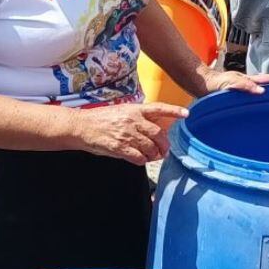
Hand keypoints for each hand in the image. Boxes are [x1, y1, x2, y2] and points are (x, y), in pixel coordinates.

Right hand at [72, 102, 188, 165]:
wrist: (81, 126)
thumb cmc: (101, 119)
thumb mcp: (121, 112)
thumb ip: (137, 118)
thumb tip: (154, 127)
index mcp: (134, 110)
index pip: (158, 108)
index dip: (174, 111)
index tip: (186, 114)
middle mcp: (133, 120)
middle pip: (158, 133)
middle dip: (164, 143)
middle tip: (164, 150)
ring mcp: (126, 134)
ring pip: (150, 147)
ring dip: (154, 154)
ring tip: (153, 156)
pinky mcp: (119, 147)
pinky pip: (138, 157)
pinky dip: (142, 160)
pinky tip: (140, 159)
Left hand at [205, 70, 268, 94]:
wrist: (200, 84)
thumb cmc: (213, 83)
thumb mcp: (231, 83)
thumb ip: (245, 86)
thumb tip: (262, 91)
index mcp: (247, 79)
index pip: (266, 79)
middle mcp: (245, 82)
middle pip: (263, 82)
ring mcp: (239, 88)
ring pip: (256, 89)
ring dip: (265, 92)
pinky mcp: (233, 94)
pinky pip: (247, 96)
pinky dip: (254, 97)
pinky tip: (254, 105)